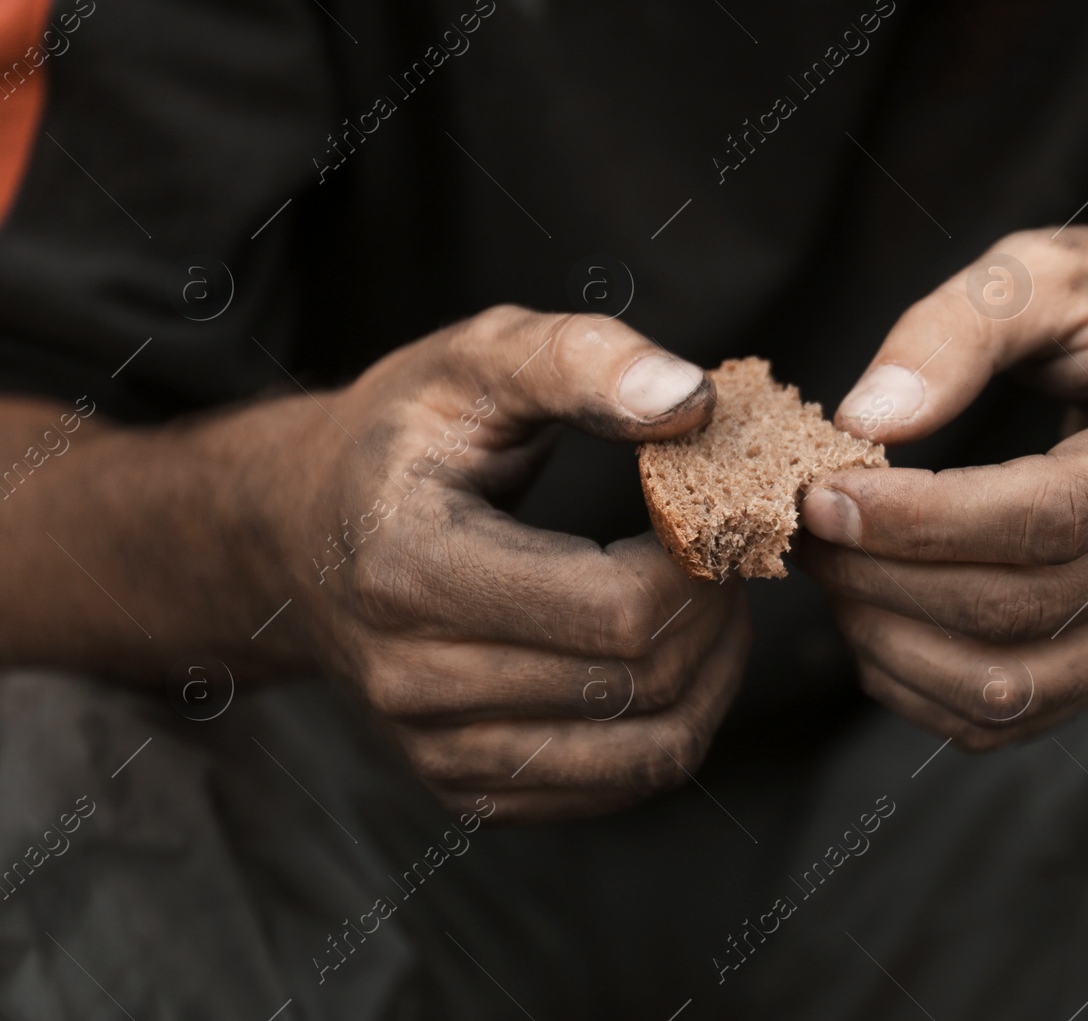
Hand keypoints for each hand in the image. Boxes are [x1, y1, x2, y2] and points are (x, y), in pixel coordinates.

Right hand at [252, 306, 748, 818]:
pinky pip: (621, 786)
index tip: (710, 511)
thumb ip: (581, 359)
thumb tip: (691, 402)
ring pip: (648, 751)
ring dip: (712, 674)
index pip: (616, 610)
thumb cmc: (401, 437)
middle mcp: (411, 681)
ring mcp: (436, 750)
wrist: (301, 532)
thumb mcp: (475, 359)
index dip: (698, 563)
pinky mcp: (467, 788)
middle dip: (714, 612)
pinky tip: (674, 654)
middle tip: (725, 550)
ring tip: (711, 600)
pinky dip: (677, 723)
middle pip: (639, 681)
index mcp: (411, 570)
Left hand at [797, 226, 1087, 749]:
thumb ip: (958, 328)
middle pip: (1021, 608)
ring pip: (1013, 685)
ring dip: (894, 642)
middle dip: (887, 578)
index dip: (924, 520)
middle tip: (805, 529)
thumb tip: (866, 419)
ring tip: (832, 571)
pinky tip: (873, 620)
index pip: (1049, 513)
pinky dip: (923, 686)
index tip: (824, 496)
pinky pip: (1015, 714)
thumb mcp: (1049, 270)